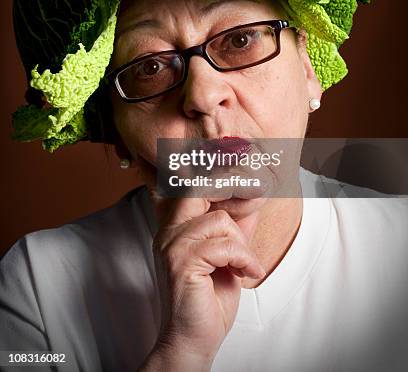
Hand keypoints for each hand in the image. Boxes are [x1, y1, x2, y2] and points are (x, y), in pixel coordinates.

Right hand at [146, 187, 264, 366]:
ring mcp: (172, 245)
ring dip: (242, 245)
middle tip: (255, 200)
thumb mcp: (229, 255)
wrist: (194, 339)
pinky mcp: (182, 262)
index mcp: (177, 228)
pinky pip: (224, 246)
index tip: (251, 184)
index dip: (223, 182)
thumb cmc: (210, 300)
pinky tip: (247, 273)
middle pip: (200, 190)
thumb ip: (236, 227)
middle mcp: (169, 232)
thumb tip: (254, 198)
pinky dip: (243, 259)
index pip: (196, 188)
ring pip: (220, 221)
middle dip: (231, 193)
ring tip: (246, 264)